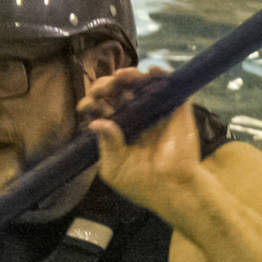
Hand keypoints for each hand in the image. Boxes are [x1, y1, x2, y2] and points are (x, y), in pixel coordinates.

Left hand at [79, 64, 207, 215]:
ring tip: (122, 75)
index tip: (86, 105)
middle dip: (107, 85)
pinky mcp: (176, 108)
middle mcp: (135, 116)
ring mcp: (155, 110)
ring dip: (129, 74)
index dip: (92, 101)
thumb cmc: (142, 185)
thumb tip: (96, 123)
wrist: (173, 190)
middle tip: (103, 89)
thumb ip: (107, 146)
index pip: (101, 107)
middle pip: (118, 91)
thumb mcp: (115, 169)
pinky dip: (160, 73)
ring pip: (140, 83)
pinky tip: (150, 72)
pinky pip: (169, 84)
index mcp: (117, 128)